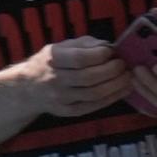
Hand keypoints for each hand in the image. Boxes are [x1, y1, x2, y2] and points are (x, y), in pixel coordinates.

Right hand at [0, 32, 131, 121]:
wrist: (28, 88)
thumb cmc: (51, 62)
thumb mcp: (62, 46)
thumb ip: (85, 44)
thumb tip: (109, 46)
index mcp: (53, 58)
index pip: (79, 58)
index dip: (100, 55)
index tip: (113, 52)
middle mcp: (55, 79)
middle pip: (89, 78)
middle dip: (111, 71)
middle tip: (124, 65)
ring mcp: (61, 98)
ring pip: (94, 94)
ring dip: (116, 86)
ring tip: (128, 77)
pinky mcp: (68, 112)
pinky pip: (94, 106)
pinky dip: (112, 98)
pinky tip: (123, 90)